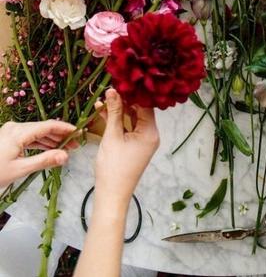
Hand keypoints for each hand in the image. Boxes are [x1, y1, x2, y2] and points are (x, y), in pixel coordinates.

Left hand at [0, 119, 77, 186]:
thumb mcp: (20, 170)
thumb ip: (44, 161)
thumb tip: (65, 156)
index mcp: (18, 132)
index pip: (47, 126)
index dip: (64, 128)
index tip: (78, 132)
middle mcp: (15, 127)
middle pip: (43, 128)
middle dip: (60, 136)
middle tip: (75, 145)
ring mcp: (11, 131)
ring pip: (36, 132)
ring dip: (50, 140)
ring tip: (65, 149)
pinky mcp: (8, 136)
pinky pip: (28, 137)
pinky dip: (39, 143)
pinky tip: (49, 149)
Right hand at [94, 88, 159, 204]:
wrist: (111, 196)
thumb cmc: (113, 168)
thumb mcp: (112, 136)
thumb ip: (113, 112)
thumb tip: (113, 90)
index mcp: (150, 132)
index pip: (145, 104)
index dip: (132, 92)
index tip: (120, 81)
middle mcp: (151, 134)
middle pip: (140, 110)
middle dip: (124, 99)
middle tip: (110, 88)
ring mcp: (144, 140)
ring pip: (132, 118)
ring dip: (119, 109)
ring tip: (104, 98)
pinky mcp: (136, 145)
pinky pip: (129, 127)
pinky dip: (118, 120)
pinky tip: (104, 111)